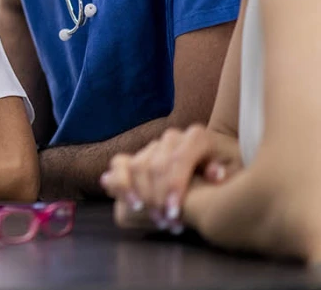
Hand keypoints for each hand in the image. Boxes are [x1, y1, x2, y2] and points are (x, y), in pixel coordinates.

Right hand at [101, 125, 239, 232]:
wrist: (222, 166)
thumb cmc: (234, 173)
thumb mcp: (241, 172)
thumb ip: (231, 172)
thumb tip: (215, 175)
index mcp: (197, 137)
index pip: (177, 157)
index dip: (173, 184)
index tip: (176, 212)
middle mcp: (173, 137)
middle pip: (155, 164)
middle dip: (158, 197)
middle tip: (168, 223)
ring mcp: (155, 146)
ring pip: (137, 165)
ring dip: (142, 195)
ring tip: (156, 218)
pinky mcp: (141, 156)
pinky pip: (120, 164)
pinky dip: (120, 183)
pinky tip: (131, 202)